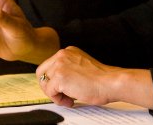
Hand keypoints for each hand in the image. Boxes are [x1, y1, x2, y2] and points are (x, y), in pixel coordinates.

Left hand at [36, 46, 152, 108]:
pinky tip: (71, 100)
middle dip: (49, 86)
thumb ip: (69, 69)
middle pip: (42, 72)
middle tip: (61, 94)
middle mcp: (62, 55)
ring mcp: (60, 64)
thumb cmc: (102, 79)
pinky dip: (58, 100)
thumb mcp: (81, 67)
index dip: (53, 79)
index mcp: (69, 51)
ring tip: (70, 98)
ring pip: (45, 83)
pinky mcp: (59, 77)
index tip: (61, 87)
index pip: (50, 65)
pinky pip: (50, 92)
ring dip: (56, 94)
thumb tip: (56, 82)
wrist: (110, 82)